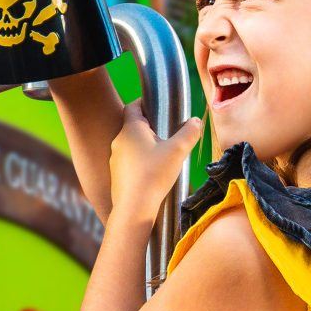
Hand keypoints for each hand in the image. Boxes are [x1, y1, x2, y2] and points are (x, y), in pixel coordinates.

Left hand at [106, 104, 204, 230]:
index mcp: (131, 129)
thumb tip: (195, 121)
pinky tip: (152, 173)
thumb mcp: (178, 151)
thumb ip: (189, 133)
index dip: (144, 103)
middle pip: (133, 126)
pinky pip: (128, 162)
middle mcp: (119, 141)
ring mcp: (115, 159)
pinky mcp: (116, 175)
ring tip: (162, 155)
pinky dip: (139, 162)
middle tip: (166, 133)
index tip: (157, 107)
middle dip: (149, 127)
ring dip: (144, 146)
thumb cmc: (154, 175)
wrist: (134, 208)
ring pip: (131, 145)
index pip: (133, 106)